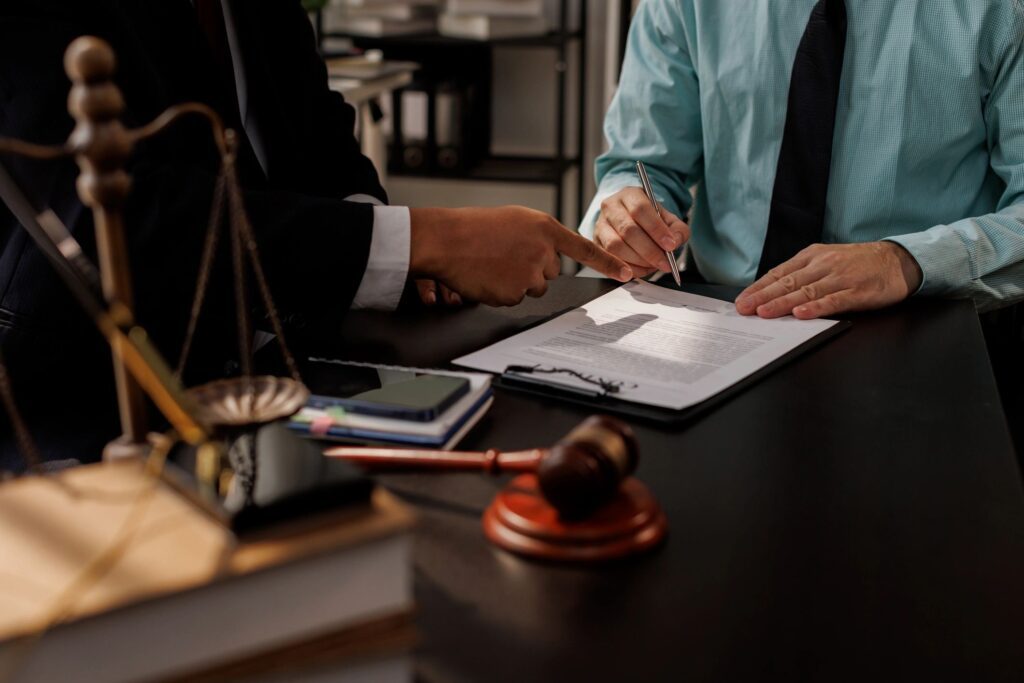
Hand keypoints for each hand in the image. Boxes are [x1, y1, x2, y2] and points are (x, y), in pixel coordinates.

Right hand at [409, 206, 632, 306]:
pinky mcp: (516, 292)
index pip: (584, 248)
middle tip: (505, 257)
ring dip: (517, 282)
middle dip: (532, 269)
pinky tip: (487, 276)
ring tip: (493, 265)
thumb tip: (550, 255)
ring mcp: (531, 273)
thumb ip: (539, 236)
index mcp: (545, 227)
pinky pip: (516, 299)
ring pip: (534, 287)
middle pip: (551, 273)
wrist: (447, 240)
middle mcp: (543, 251)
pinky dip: (502, 292)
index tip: (628, 273)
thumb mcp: (515, 220)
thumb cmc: (475, 228)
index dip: (608, 262)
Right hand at [594, 187, 689, 277]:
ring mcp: (600, 226)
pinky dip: (627, 269)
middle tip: (664, 263)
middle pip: (628, 230)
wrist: (630, 221)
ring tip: (653, 266)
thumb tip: (675, 242)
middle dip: (649, 251)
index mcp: (629, 195)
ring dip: (638, 261)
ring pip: (615, 247)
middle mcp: (611, 208)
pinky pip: (609, 260)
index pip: (640, 210)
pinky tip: (641, 270)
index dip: (656, 229)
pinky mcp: (596, 244)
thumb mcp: (668, 219)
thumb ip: (677, 229)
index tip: (670, 245)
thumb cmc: (649, 220)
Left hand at [735, 242, 922, 319]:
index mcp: (812, 256)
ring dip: (783, 303)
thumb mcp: (826, 260)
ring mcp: (840, 278)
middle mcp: (823, 265)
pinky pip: (833, 300)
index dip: (759, 287)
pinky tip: (801, 313)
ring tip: (764, 313)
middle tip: (744, 309)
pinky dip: (816, 307)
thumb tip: (772, 291)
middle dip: (763, 296)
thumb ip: (802, 274)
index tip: (742, 300)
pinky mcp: (858, 291)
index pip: (779, 273)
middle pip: (788, 282)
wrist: (897, 260)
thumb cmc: (856, 263)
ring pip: (806, 291)